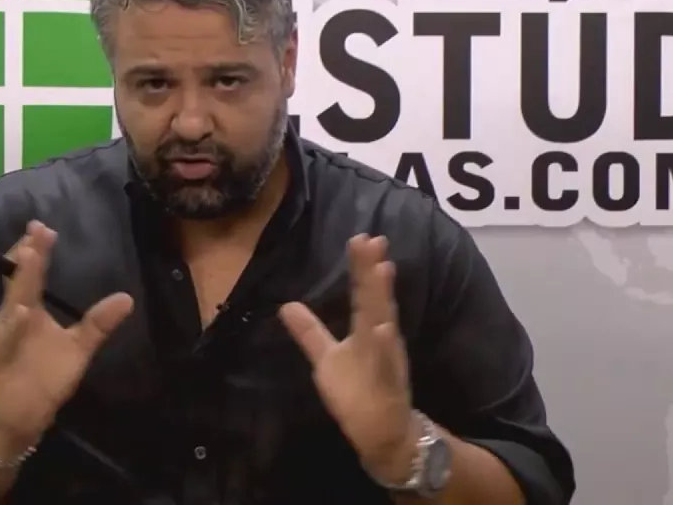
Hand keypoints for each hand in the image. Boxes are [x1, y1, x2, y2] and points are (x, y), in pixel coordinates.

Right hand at [0, 221, 134, 454]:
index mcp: (28, 310)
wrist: (20, 415)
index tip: (43, 227)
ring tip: (29, 256)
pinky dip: (14, 327)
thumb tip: (127, 298)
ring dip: (21, 282)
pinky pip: (7, 342)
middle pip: (21, 281)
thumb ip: (97, 323)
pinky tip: (23, 311)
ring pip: (11, 306)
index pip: (31, 275)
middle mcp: (13, 318)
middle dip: (28, 255)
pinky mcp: (1, 360)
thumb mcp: (78, 347)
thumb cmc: (45, 377)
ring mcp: (5, 337)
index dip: (36, 251)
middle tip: (37, 230)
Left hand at [279, 234, 418, 482]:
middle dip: (372, 271)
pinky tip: (381, 328)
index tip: (360, 237)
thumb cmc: (360, 392)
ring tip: (380, 269)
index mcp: (367, 330)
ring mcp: (384, 360)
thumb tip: (286, 305)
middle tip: (372, 239)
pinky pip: (385, 364)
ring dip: (382, 298)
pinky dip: (384, 346)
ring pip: (383, 324)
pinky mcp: (387, 384)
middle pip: (374, 300)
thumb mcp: (328, 358)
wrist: (384, 434)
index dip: (361, 267)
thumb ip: (310, 332)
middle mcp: (379, 339)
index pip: (362, 293)